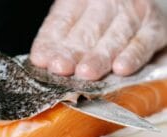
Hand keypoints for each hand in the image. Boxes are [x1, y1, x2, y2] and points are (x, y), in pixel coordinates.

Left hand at [30, 0, 166, 79]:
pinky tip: (121, 68)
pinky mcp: (153, 27)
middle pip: (85, 32)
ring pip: (112, 38)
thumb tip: (40, 58)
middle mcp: (106, 3)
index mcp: (80, 0)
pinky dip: (132, 55)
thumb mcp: (77, 19)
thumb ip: (60, 35)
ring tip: (86, 73)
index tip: (41, 60)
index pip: (61, 22)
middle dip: (72, 53)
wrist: (138, 5)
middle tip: (61, 68)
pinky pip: (143, 42)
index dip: (50, 43)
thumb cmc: (104, 20)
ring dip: (98, 58)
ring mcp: (131, 13)